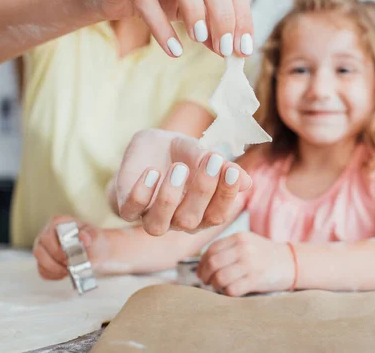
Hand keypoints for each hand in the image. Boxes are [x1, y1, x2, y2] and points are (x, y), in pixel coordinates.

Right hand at [32, 215, 107, 279]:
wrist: (96, 251)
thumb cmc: (93, 240)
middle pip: (40, 250)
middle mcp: (46, 234)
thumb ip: (90, 235)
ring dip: (55, 269)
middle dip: (56, 260)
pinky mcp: (43, 261)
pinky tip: (65, 274)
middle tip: (70, 265)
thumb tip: (83, 236)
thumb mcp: (95, 235)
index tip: (68, 255)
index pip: (48, 234)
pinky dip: (54, 275)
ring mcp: (43, 248)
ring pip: (40, 261)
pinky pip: (42, 271)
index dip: (56, 247)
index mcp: (58, 223)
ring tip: (69, 271)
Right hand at [90, 0, 253, 56]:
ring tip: (200, 39)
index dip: (241, 13)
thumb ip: (213, 26)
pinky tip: (174, 49)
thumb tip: (233, 49)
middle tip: (225, 47)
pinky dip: (161, 26)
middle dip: (222, 11)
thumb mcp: (192, 12)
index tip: (243, 48)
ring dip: (194, 8)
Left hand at [114, 129, 251, 235]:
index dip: (226, 195)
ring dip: (169, 197)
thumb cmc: (181, 154)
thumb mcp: (202, 154)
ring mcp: (152, 218)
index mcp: (202, 213)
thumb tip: (246, 181)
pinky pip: (131, 211)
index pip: (218, 214)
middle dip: (202, 190)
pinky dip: (142, 193)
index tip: (231, 170)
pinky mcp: (128, 209)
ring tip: (179, 167)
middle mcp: (179, 222)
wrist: (148, 149)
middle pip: (192, 220)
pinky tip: (152, 172)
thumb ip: (220, 167)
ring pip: (159, 225)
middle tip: (210, 159)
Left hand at [196, 232, 294, 296]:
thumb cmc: (264, 254)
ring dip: (215, 285)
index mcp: (239, 237)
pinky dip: (227, 293)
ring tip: (219, 286)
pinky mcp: (256, 279)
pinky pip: (231, 290)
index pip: (211, 250)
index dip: (202, 263)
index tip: (201, 272)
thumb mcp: (248, 242)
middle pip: (212, 263)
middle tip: (206, 281)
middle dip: (205, 275)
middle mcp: (244, 248)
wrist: (290, 262)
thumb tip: (202, 263)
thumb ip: (227, 247)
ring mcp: (250, 264)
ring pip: (219, 278)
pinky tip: (231, 290)